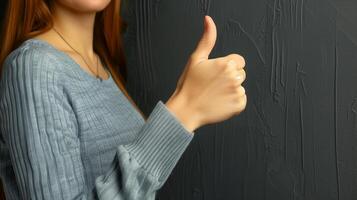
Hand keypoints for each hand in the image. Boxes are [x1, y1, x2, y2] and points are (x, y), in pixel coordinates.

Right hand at [166, 15, 246, 132]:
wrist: (186, 110)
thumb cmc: (189, 85)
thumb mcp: (196, 58)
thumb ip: (207, 39)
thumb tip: (209, 20)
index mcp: (226, 64)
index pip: (239, 61)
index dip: (227, 67)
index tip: (215, 74)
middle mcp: (234, 77)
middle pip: (240, 74)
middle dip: (229, 78)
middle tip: (213, 85)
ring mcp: (237, 92)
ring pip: (240, 87)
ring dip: (231, 90)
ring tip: (215, 94)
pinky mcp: (239, 105)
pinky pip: (241, 100)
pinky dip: (232, 103)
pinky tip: (219, 102)